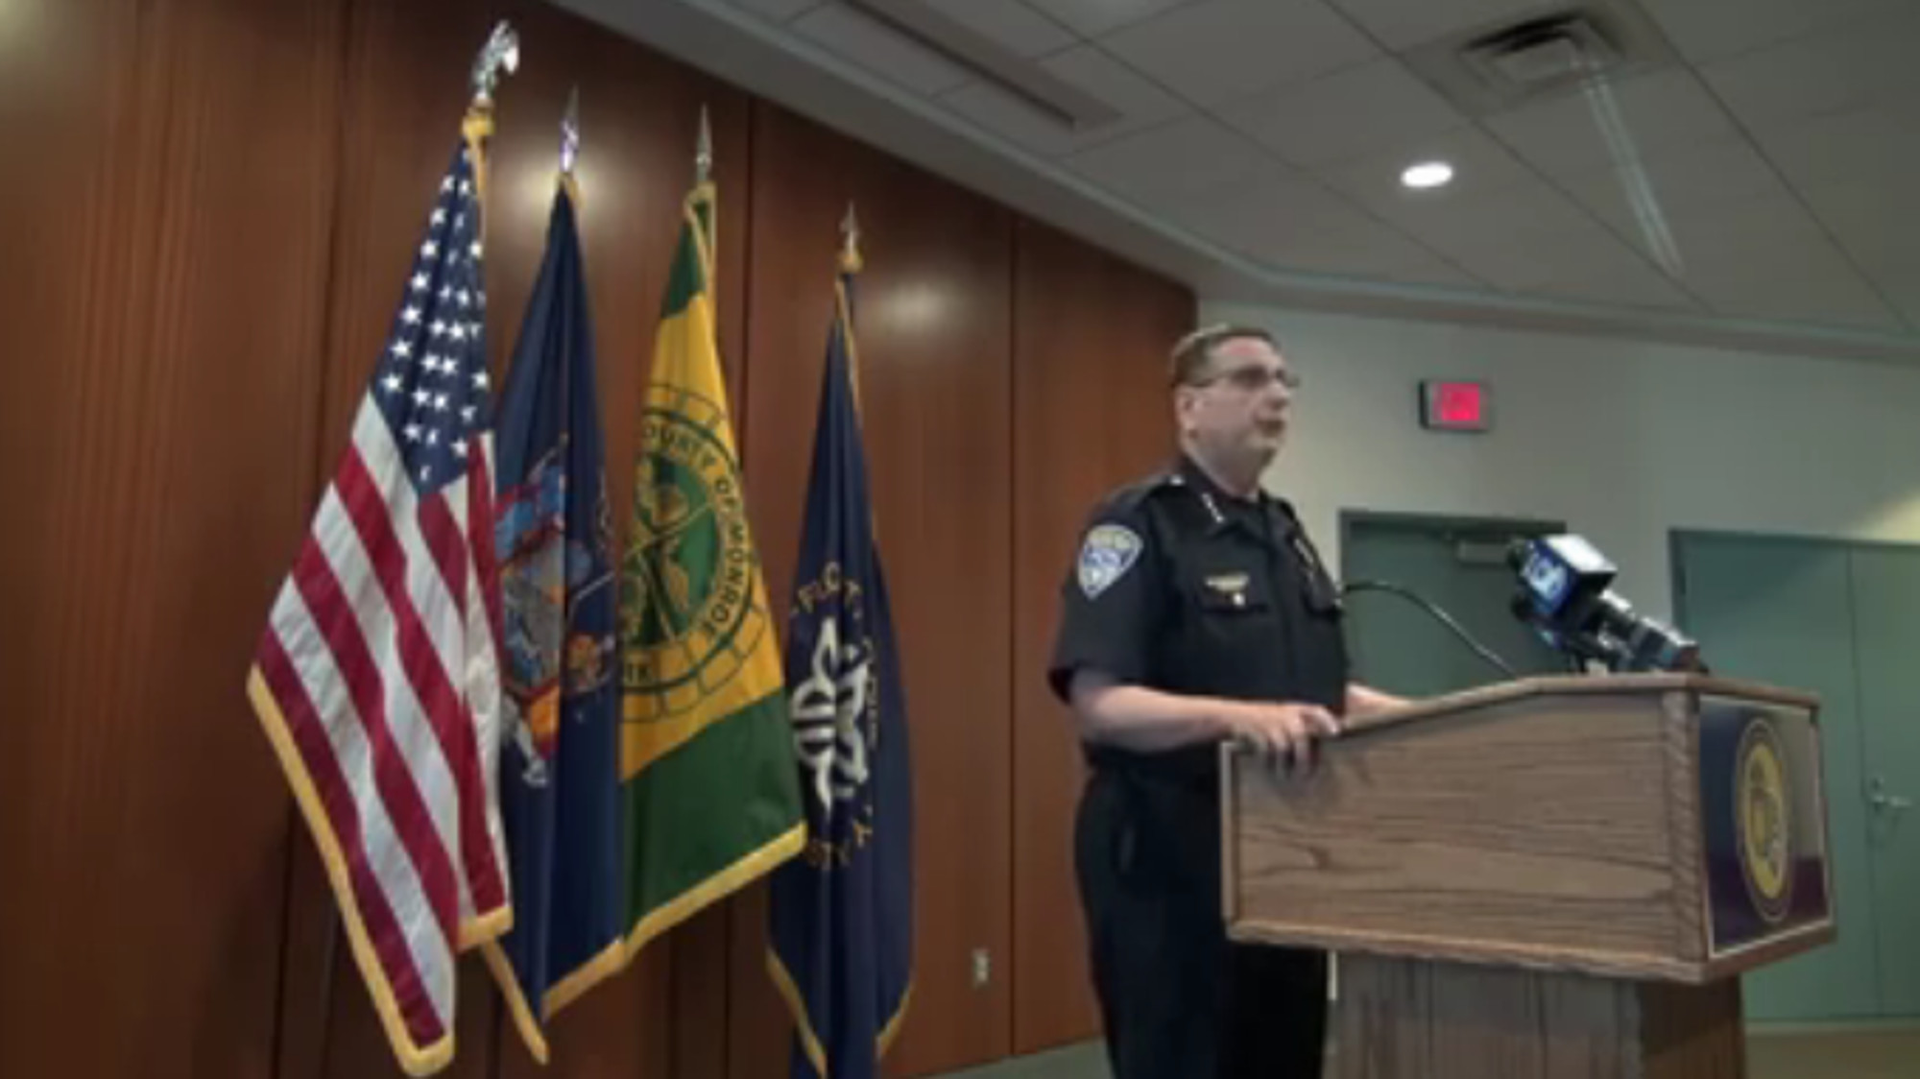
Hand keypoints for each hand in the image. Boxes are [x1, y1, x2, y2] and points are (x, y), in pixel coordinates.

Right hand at [1222, 700, 1340, 772]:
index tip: (1336, 733)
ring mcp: (1269, 721)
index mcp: (1294, 709)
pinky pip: (1265, 750)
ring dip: (1284, 764)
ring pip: (1283, 747)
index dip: (1326, 720)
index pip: (1315, 710)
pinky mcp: (1255, 730)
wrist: (1232, 715)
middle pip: (1300, 736)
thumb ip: (1301, 727)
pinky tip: (1267, 767)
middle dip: (1304, 758)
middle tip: (1305, 775)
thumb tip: (1322, 743)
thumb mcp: (1282, 716)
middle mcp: (1284, 713)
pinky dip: (1267, 761)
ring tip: (1284, 776)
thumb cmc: (1263, 719)